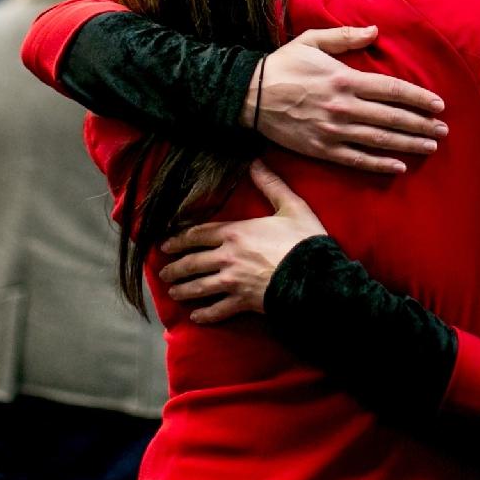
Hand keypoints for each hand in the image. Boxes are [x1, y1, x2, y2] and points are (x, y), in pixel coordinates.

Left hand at [158, 162, 325, 324]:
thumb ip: (271, 184)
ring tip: (173, 293)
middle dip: (175, 268)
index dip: (179, 239)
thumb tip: (256, 162)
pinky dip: (205, 315)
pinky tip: (196, 317)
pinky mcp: (242, 302)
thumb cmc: (304, 240)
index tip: (165, 245)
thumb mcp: (291, 206)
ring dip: (183, 290)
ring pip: (199, 287)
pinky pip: (218, 310)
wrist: (316, 276)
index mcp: (235, 232)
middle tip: (163, 273)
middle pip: (192, 262)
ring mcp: (233, 282)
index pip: (198, 234)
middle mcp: (227, 257)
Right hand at [251, 26, 446, 173]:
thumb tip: (375, 30)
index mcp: (345, 79)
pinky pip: (357, 159)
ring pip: (380, 140)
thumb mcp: (312, 41)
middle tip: (443, 129)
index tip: (438, 104)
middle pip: (392, 117)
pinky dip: (380, 164)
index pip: (392, 90)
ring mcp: (334, 131)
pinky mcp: (322, 149)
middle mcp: (344, 107)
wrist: (249, 95)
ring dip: (409, 143)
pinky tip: (399, 166)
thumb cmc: (283, 65)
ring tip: (430, 146)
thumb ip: (346, 37)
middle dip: (421, 124)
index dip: (418, 98)